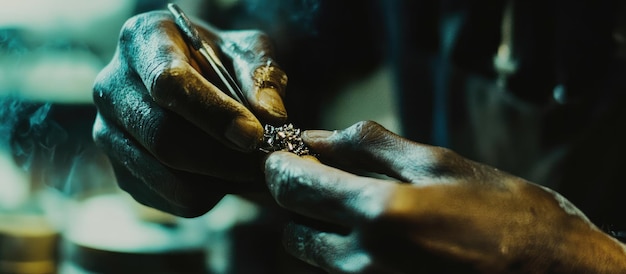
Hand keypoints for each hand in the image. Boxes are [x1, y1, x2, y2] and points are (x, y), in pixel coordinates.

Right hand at [92, 11, 287, 216]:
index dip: (214, 114)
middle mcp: (112, 86)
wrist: (191, 79)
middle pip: (161, 136)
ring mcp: (108, 132)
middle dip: (220, 158)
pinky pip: (164, 197)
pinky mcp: (119, 169)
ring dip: (216, 182)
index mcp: (143, 41)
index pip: (169, 83)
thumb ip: (261, 76)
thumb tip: (270, 116)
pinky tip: (226, 177)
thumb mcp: (246, 51)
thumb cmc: (219, 60)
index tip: (253, 135)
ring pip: (162, 174)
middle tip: (261, 163)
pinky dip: (204, 196)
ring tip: (250, 172)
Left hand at [264, 121, 625, 272]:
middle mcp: (363, 260)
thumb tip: (317, 136)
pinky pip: (341, 270)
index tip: (288, 152)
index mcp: (378, 215)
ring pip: (314, 252)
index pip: (291, 187)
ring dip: (323, 224)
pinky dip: (345, 246)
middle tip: (332, 177)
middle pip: (293, 227)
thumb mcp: (436, 163)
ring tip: (365, 204)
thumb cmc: (500, 211)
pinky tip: (383, 231)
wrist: (547, 272)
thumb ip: (367, 147)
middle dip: (302, 199)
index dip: (281, 165)